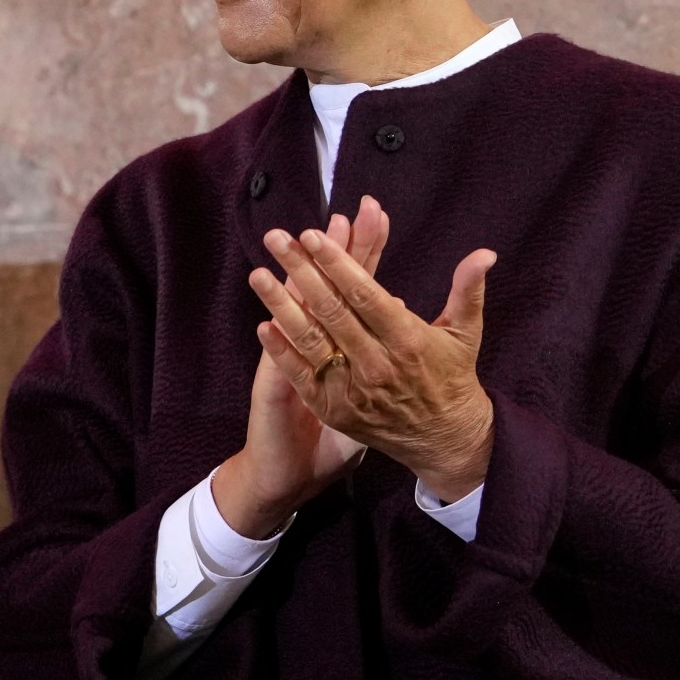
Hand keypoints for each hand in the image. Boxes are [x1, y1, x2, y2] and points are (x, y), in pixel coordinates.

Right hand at [215, 201, 389, 536]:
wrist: (291, 466)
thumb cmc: (338, 430)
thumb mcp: (369, 388)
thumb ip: (386, 352)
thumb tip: (408, 306)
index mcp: (340, 336)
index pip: (356, 282)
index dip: (363, 250)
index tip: (372, 213)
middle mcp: (314, 340)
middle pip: (328, 288)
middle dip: (337, 252)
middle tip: (345, 213)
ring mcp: (295, 361)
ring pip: (300, 315)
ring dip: (297, 284)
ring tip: (300, 248)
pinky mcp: (280, 392)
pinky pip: (280, 367)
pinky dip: (277, 347)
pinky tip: (271, 324)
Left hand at [250, 217, 494, 501]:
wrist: (443, 440)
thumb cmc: (452, 378)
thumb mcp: (464, 334)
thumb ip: (468, 291)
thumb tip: (485, 253)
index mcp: (408, 340)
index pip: (365, 294)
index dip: (338, 263)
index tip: (312, 235)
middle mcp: (377, 363)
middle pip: (332, 310)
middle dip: (301, 270)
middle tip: (275, 238)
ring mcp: (353, 388)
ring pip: (311, 340)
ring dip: (280, 305)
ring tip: (257, 274)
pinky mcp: (335, 409)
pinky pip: (303, 376)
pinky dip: (281, 351)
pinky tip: (263, 325)